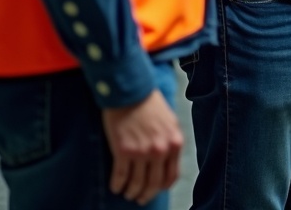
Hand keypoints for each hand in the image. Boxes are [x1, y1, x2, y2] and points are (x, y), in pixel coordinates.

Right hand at [100, 88, 183, 205]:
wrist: (131, 92)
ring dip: (131, 192)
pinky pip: (120, 176)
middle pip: (154, 184)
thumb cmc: (150, 104)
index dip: (162, 187)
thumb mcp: (170, 122)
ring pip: (136, 183)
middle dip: (146, 195)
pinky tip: (115, 187)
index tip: (156, 190)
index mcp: (175, 143)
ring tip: (127, 193)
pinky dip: (117, 185)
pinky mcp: (123, 151)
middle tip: (139, 199)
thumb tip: (166, 160)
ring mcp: (141, 152)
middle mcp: (160, 150)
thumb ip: (170, 141)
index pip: (171, 175)